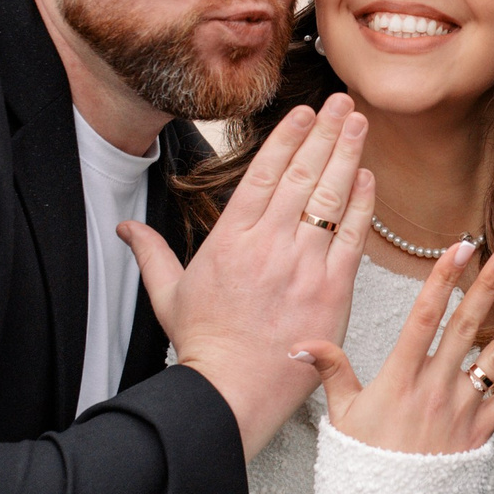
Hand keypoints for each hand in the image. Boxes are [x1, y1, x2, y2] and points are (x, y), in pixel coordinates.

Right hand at [119, 95, 373, 457]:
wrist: (231, 389)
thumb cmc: (204, 346)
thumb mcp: (167, 294)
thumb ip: (150, 253)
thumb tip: (125, 228)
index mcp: (231, 238)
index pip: (265, 173)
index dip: (288, 138)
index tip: (305, 114)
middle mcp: (269, 244)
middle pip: (303, 174)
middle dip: (326, 133)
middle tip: (344, 103)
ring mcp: (302, 265)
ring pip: (330, 198)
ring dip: (348, 155)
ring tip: (359, 124)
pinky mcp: (330, 290)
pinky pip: (351, 237)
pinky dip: (361, 205)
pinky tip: (367, 178)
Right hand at [296, 242, 493, 454]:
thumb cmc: (363, 465)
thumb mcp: (341, 414)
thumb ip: (330, 370)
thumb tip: (302, 343)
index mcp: (399, 378)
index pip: (423, 317)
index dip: (441, 279)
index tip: (458, 247)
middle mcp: (434, 389)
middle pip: (464, 328)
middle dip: (487, 287)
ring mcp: (460, 412)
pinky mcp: (478, 436)